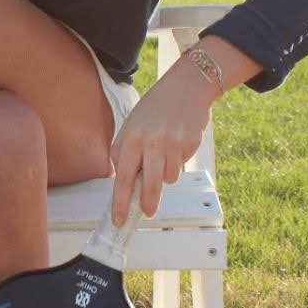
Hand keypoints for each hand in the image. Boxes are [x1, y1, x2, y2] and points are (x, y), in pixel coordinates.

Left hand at [109, 72, 211, 225]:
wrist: (185, 87)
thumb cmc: (154, 109)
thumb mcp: (131, 126)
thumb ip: (124, 152)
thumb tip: (122, 183)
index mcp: (129, 138)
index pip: (121, 178)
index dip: (119, 203)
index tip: (118, 220)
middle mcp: (149, 141)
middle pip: (147, 185)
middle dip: (147, 203)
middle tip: (147, 212)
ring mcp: (170, 143)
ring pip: (167, 179)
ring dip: (165, 175)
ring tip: (164, 154)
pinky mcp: (188, 144)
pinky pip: (180, 167)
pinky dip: (177, 162)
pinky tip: (176, 144)